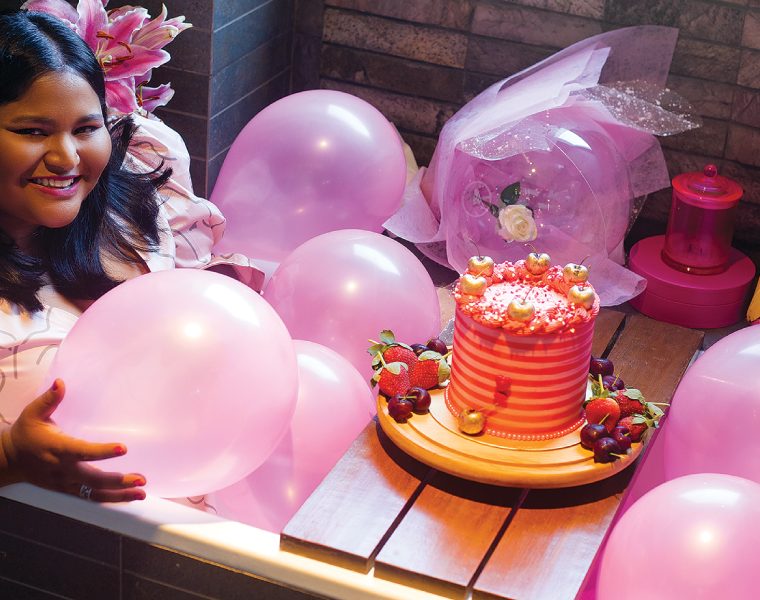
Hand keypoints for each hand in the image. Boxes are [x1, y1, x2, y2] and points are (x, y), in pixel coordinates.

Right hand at [0, 379, 145, 501]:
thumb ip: (49, 399)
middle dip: (118, 481)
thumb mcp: (33, 413)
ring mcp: (65, 483)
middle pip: (92, 479)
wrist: (8, 460)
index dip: (102, 451)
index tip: (123, 448)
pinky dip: (109, 498)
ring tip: (141, 493)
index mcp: (58, 448)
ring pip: (93, 493)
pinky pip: (89, 497)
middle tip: (141, 478)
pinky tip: (127, 495)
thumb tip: (61, 383)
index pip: (82, 451)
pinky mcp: (67, 489)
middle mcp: (63, 469)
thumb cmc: (25, 433)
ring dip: (118, 494)